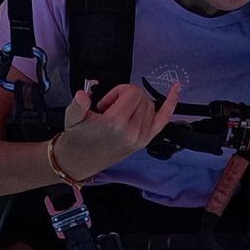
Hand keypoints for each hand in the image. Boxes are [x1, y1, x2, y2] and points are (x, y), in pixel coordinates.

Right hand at [54, 80, 181, 178]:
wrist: (81, 160)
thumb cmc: (78, 138)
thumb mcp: (72, 118)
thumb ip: (78, 105)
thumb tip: (82, 95)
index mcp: (116, 123)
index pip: (131, 92)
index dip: (118, 91)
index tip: (106, 103)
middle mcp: (132, 131)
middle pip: (142, 96)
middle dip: (126, 95)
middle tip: (110, 108)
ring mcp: (141, 137)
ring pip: (150, 104)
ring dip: (137, 102)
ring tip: (119, 113)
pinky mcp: (145, 141)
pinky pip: (163, 119)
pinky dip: (171, 103)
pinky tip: (176, 89)